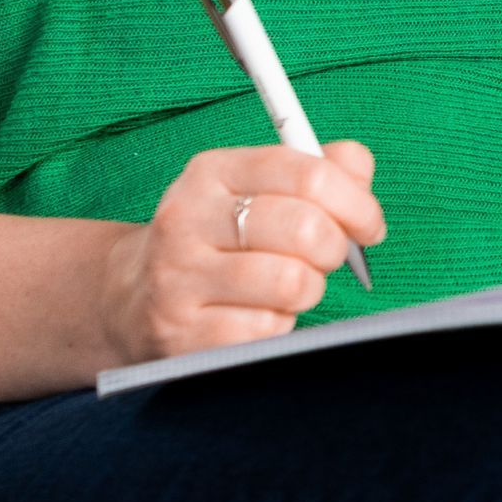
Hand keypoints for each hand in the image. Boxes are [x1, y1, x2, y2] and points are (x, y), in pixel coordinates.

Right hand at [97, 141, 384, 364]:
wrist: (130, 297)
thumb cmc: (222, 236)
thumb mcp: (260, 188)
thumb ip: (321, 169)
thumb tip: (361, 170)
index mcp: (213, 172)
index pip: (308, 174)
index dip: (357, 203)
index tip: (371, 226)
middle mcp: (186, 218)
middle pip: (306, 229)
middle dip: (336, 248)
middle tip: (330, 257)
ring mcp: (177, 277)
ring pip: (292, 282)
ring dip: (310, 288)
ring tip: (292, 285)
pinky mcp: (179, 333)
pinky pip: (267, 329)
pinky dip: (279, 325)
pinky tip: (258, 314)